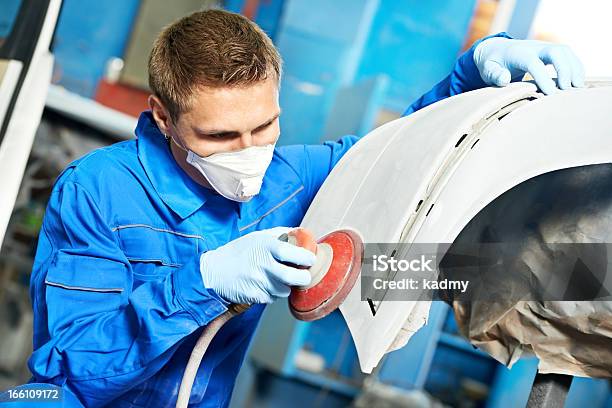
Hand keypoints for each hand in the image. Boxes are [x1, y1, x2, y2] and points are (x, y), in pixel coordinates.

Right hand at [200, 227, 314, 303]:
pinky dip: (273, 293)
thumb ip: (280, 234)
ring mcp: (259, 282)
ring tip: (277, 278)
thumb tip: (302, 233)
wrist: (214, 271)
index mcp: (266, 247)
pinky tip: (264, 284)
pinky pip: (273, 298)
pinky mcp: (255, 296)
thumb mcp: (258, 237)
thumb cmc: (238, 251)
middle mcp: (263, 264)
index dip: (306, 257)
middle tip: (304, 275)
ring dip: (286, 286)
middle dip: (304, 278)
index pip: (294, 253)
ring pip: (285, 290)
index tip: (311, 258)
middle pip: (294, 277)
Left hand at [474, 37, 584, 94]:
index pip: (534, 63)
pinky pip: (569, 56)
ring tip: (577, 89)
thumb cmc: (492, 63)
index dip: (543, 78)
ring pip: (566, 52)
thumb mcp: (487, 69)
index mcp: (518, 53)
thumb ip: (494, 74)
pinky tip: (577, 83)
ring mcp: (545, 48)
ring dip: (574, 69)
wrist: (497, 49)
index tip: (551, 94)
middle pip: (556, 52)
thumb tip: (504, 79)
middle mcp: (535, 47)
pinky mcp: (552, 52)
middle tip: (568, 90)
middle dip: (565, 69)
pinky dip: (576, 68)